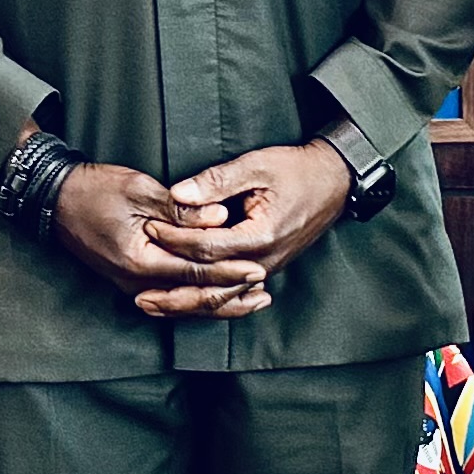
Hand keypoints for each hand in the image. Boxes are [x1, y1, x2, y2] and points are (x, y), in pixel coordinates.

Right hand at [54, 160, 258, 319]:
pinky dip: (198, 300)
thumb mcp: (139, 190)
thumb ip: (181, 210)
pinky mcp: (131, 281)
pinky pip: (171, 298)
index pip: (195, 273)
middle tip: (264, 292)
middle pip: (193, 298)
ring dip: (219, 305)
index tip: (258, 268)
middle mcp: (135, 282)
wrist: (54, 199)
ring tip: (252, 302)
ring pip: (184, 305)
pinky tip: (219, 299)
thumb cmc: (94, 189)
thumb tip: (219, 219)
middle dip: (231, 296)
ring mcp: (132, 285)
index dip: (229, 272)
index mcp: (139, 260)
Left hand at [145, 142, 353, 320]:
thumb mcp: (256, 166)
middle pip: (212, 287)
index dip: (174, 239)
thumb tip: (177, 194)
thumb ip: (215, 181)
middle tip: (139, 295)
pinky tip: (185, 305)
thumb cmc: (297, 170)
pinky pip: (233, 293)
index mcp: (261, 236)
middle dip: (174, 292)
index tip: (148, 228)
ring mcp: (267, 268)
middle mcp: (264, 261)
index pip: (207, 247)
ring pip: (222, 298)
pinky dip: (208, 302)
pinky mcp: (266, 268)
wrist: (334, 181)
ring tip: (155, 306)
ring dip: (187, 304)